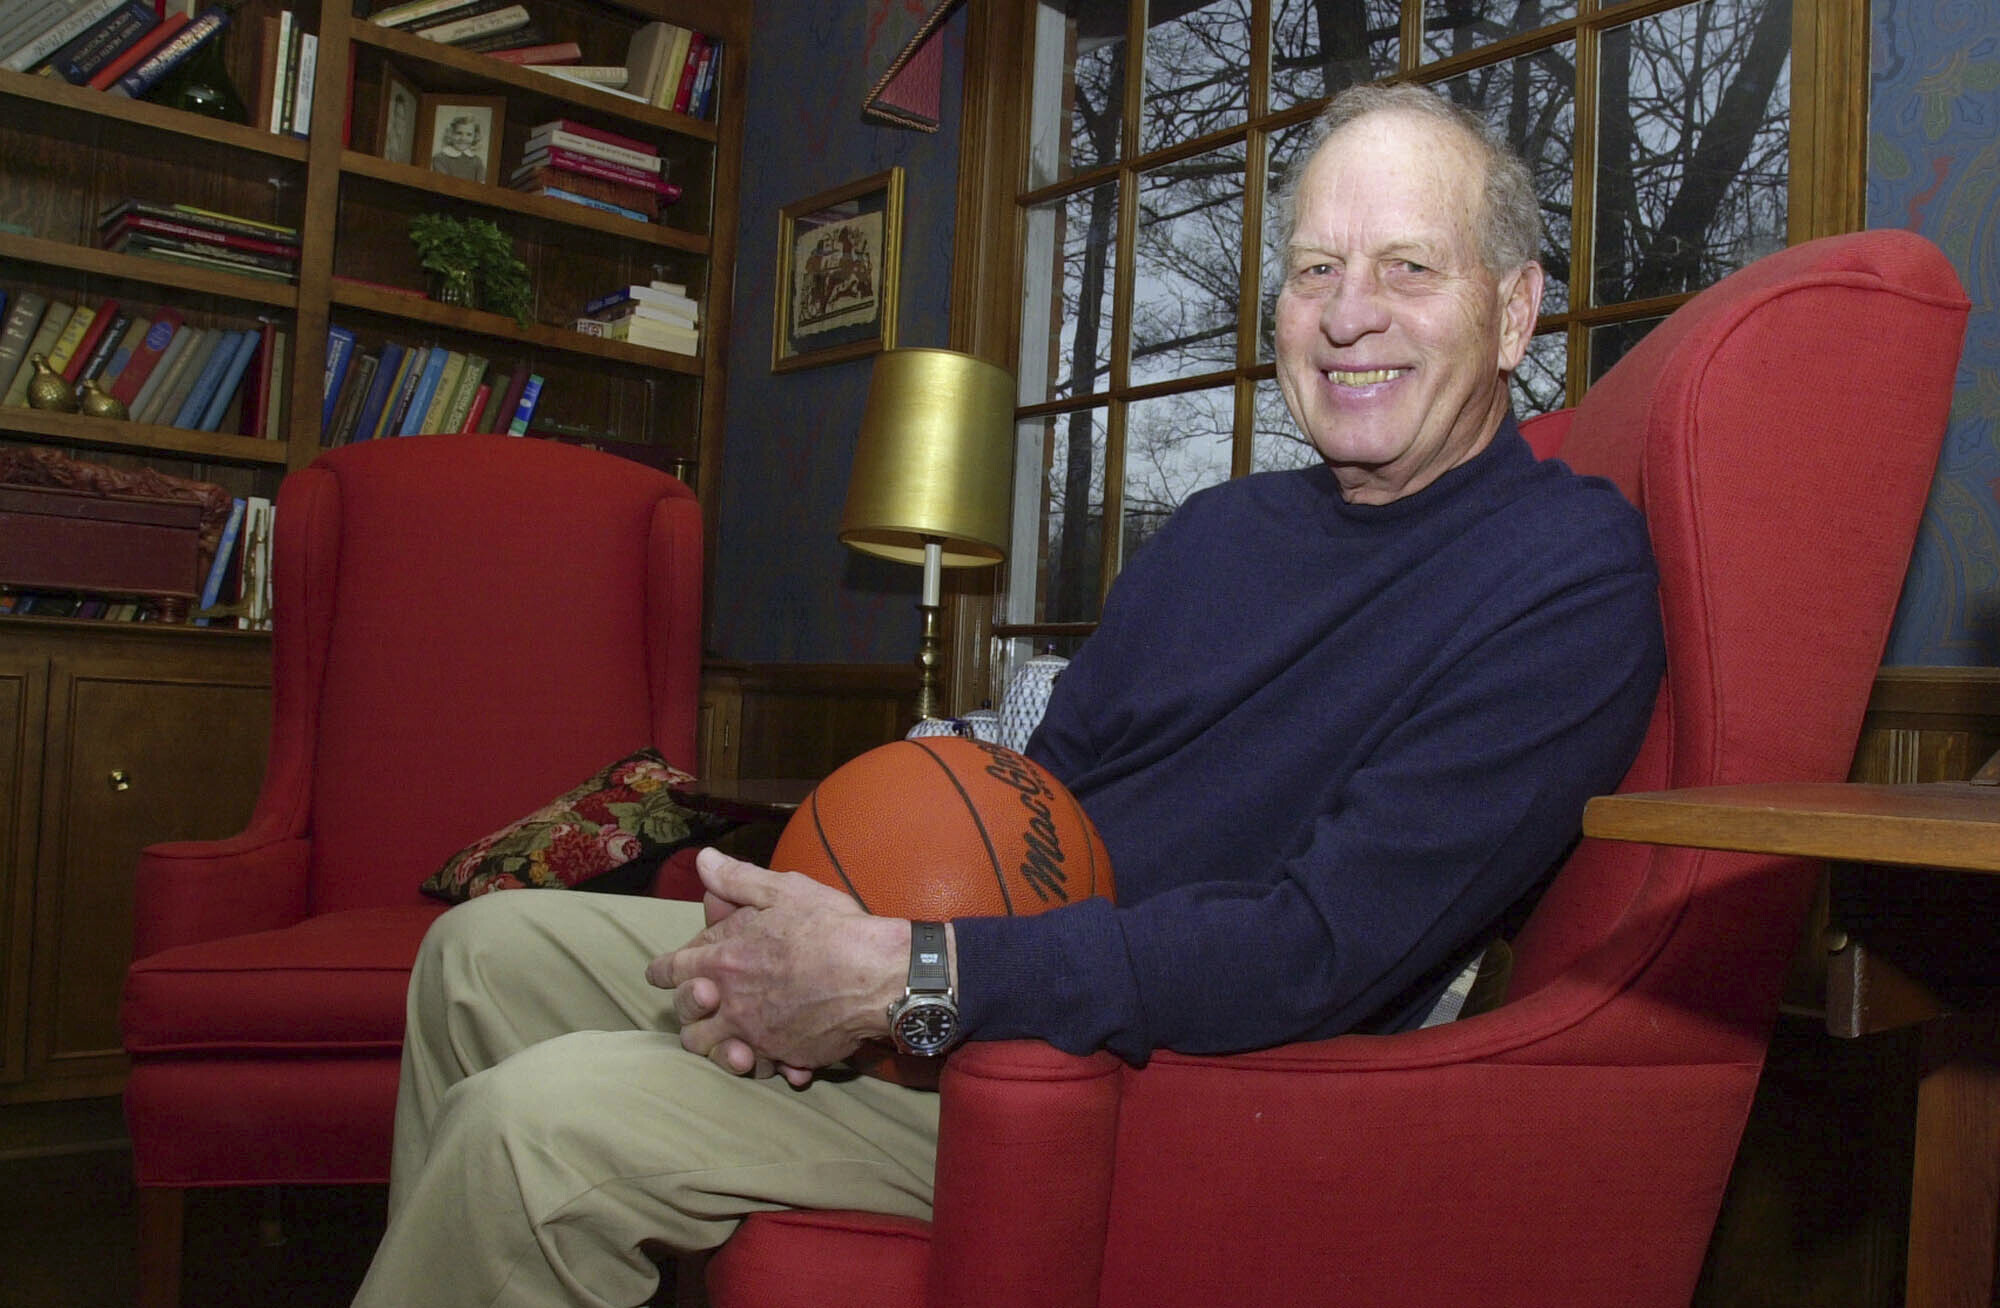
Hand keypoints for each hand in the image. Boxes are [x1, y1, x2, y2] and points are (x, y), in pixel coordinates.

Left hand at [648, 848, 908, 1079]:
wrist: (878, 975)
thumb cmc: (831, 927)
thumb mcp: (783, 891)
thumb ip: (736, 879)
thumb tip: (703, 859)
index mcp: (723, 959)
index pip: (669, 971)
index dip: (666, 970)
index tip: (671, 971)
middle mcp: (731, 1002)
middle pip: (687, 1022)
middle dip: (691, 1012)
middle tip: (711, 999)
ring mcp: (756, 1035)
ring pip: (715, 1053)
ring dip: (719, 1045)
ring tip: (738, 1033)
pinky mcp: (785, 1056)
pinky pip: (763, 1069)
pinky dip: (768, 1064)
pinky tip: (783, 1054)